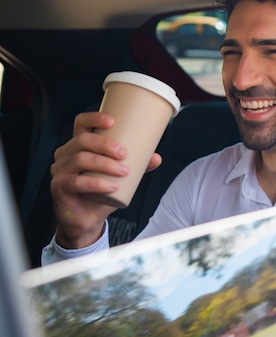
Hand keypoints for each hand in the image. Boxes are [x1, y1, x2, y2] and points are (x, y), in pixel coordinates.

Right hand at [50, 112, 161, 248]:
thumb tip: (157, 158)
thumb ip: (138, 165)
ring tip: (124, 171)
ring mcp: (60, 170)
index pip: (81, 124)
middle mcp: (66, 154)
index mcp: (79, 145)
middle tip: (124, 154)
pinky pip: (75, 182)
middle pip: (82, 140)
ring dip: (104, 164)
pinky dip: (96, 183)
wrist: (88, 218)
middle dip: (105, 144)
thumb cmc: (102, 190)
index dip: (93, 118)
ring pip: (80, 159)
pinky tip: (112, 186)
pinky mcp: (59, 187)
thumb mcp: (122, 175)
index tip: (112, 122)